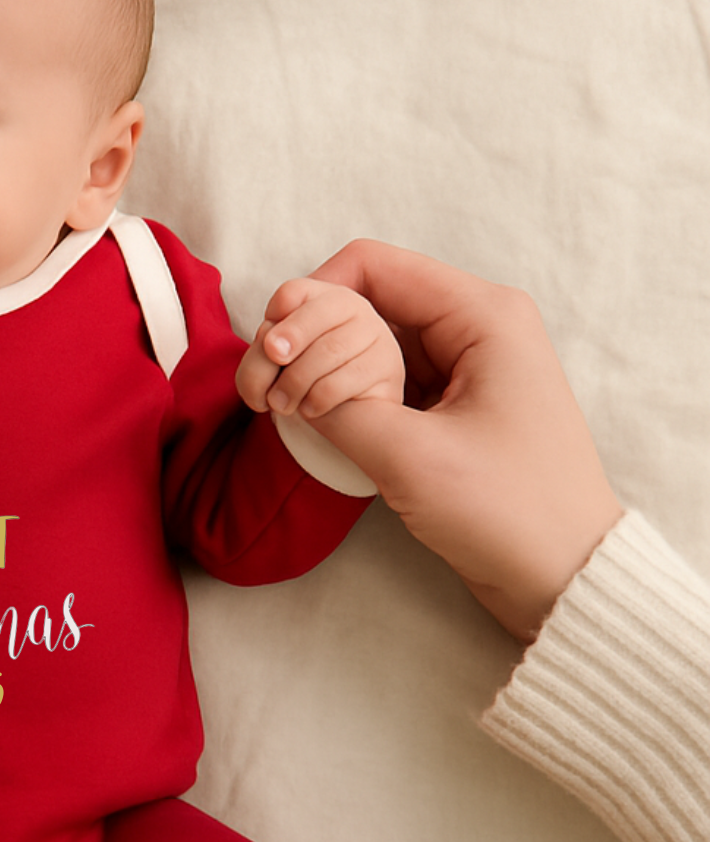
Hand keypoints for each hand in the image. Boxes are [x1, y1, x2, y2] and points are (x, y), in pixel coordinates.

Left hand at [237, 277, 405, 418]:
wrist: (343, 416)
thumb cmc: (302, 383)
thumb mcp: (273, 364)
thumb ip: (261, 353)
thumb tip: (273, 347)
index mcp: (320, 297)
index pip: (292, 293)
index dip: (274, 322)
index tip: (266, 351)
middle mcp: (353, 306)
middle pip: (315, 315)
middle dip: (285, 348)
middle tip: (268, 379)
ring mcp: (376, 333)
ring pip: (329, 350)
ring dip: (294, 384)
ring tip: (280, 404)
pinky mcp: (388, 366)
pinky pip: (344, 380)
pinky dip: (316, 400)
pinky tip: (309, 409)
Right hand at [297, 240, 623, 640]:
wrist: (564, 576)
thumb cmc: (508, 511)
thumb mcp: (409, 457)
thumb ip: (336, 408)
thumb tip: (280, 380)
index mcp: (482, 315)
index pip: (371, 265)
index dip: (311, 298)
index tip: (276, 351)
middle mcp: (474, 326)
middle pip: (366, 298)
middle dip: (309, 336)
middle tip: (275, 391)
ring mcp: (463, 366)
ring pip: (369, 339)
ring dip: (322, 367)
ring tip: (289, 412)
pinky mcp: (451, 405)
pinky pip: (383, 376)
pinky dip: (345, 392)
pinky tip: (318, 424)